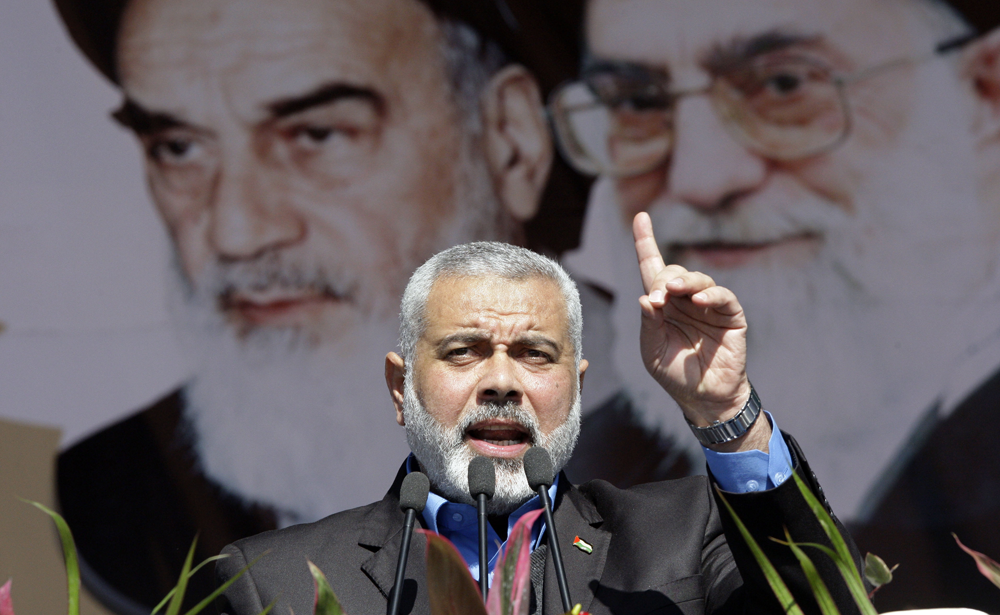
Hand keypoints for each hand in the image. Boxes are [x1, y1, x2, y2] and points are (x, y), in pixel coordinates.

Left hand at [632, 212, 753, 431]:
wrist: (704, 398)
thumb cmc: (675, 373)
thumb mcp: (652, 350)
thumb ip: (649, 323)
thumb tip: (646, 297)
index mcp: (663, 304)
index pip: (653, 267)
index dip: (646, 242)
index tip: (640, 217)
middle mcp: (685, 299)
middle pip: (673, 270)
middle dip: (663, 279)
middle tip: (658, 298)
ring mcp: (709, 305)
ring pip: (697, 278)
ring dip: (684, 281)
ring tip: (673, 291)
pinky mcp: (731, 315)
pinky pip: (722, 296)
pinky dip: (710, 294)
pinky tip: (700, 300)